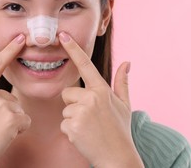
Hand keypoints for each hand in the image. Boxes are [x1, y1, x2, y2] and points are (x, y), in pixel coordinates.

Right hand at [0, 34, 30, 167]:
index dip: (10, 50)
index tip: (21, 38)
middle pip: (11, 98)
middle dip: (7, 112)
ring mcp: (0, 106)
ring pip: (19, 110)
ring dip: (13, 121)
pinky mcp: (11, 119)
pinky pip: (25, 121)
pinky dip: (19, 129)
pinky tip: (5, 136)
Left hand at [59, 32, 142, 167]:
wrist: (118, 157)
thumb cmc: (120, 130)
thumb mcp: (125, 105)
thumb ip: (122, 82)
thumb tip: (128, 62)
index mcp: (102, 90)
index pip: (86, 65)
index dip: (73, 49)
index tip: (63, 35)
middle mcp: (92, 97)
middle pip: (68, 93)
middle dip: (74, 105)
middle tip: (89, 118)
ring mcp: (81, 111)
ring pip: (64, 109)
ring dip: (72, 119)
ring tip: (88, 128)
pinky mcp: (72, 125)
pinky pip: (63, 123)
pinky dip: (70, 131)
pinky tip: (83, 136)